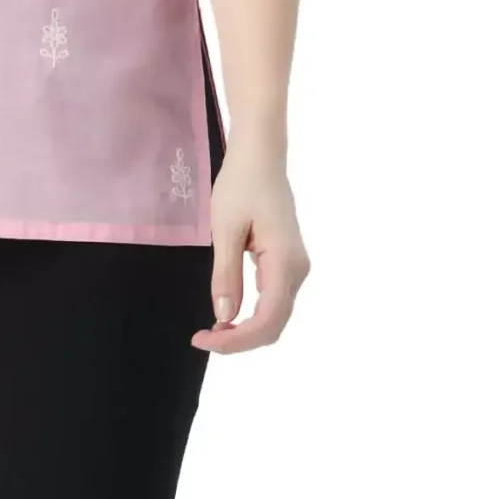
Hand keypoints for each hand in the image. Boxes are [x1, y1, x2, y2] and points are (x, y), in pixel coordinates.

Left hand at [192, 139, 310, 351]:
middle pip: (275, 325)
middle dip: (240, 340)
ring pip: (275, 316)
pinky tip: (227, 314)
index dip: (237, 339)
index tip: (204, 339)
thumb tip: (224, 316)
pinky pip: (273, 301)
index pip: (267, 319)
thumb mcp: (225, 229)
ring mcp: (295, 267)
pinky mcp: (287, 264)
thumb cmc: (240, 186)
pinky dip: (251, 316)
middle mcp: (297, 270)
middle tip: (202, 338)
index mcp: (285, 262)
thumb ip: (226, 274)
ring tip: (211, 330)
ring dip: (246, 331)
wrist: (260, 158)